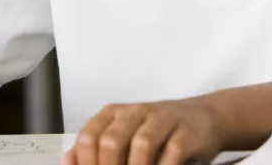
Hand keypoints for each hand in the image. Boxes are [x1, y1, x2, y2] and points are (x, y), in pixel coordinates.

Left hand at [65, 99, 224, 164]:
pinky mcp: (186, 131)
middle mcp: (136, 112)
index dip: (86, 163)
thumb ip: (96, 149)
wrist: (202, 119)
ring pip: (142, 144)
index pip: (89, 136)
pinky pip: (173, 152)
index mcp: (114, 113)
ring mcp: (163, 119)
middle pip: (112, 140)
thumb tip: (68, 160)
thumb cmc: (157, 133)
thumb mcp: (124, 136)